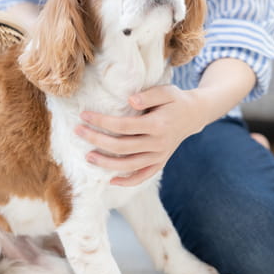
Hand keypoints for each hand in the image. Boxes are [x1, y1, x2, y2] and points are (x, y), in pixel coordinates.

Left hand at [74, 85, 209, 186]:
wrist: (195, 115)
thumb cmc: (175, 100)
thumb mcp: (166, 91)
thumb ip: (149, 95)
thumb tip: (130, 101)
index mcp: (158, 124)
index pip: (124, 126)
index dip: (102, 122)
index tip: (84, 115)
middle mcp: (158, 144)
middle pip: (122, 147)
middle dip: (97, 140)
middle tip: (78, 132)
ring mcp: (159, 156)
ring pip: (129, 165)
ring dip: (106, 164)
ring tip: (88, 157)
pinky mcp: (160, 163)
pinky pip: (143, 176)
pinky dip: (127, 182)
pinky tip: (110, 181)